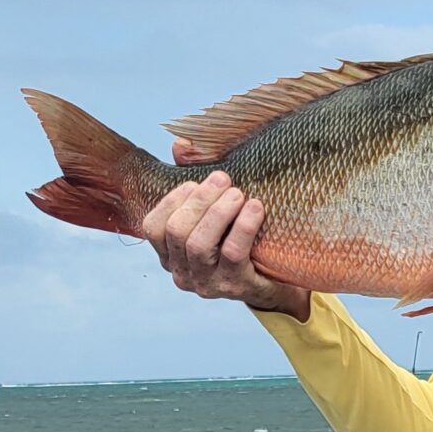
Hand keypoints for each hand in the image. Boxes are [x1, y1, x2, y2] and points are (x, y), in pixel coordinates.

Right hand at [142, 140, 309, 318]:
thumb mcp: (214, 211)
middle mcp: (183, 273)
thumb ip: (194, 180)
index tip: (194, 182)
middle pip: (177, 232)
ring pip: (199, 245)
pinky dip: (243, 227)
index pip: (153, 227)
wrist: (279, 280)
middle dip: (200, 200)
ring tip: (239, 193)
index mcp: (171, 255)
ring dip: (218, 212)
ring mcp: (208, 284)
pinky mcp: (235, 287)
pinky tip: (256, 208)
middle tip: (224, 179)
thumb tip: (180, 145)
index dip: (171, 201)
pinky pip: (233, 254)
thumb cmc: (240, 239)